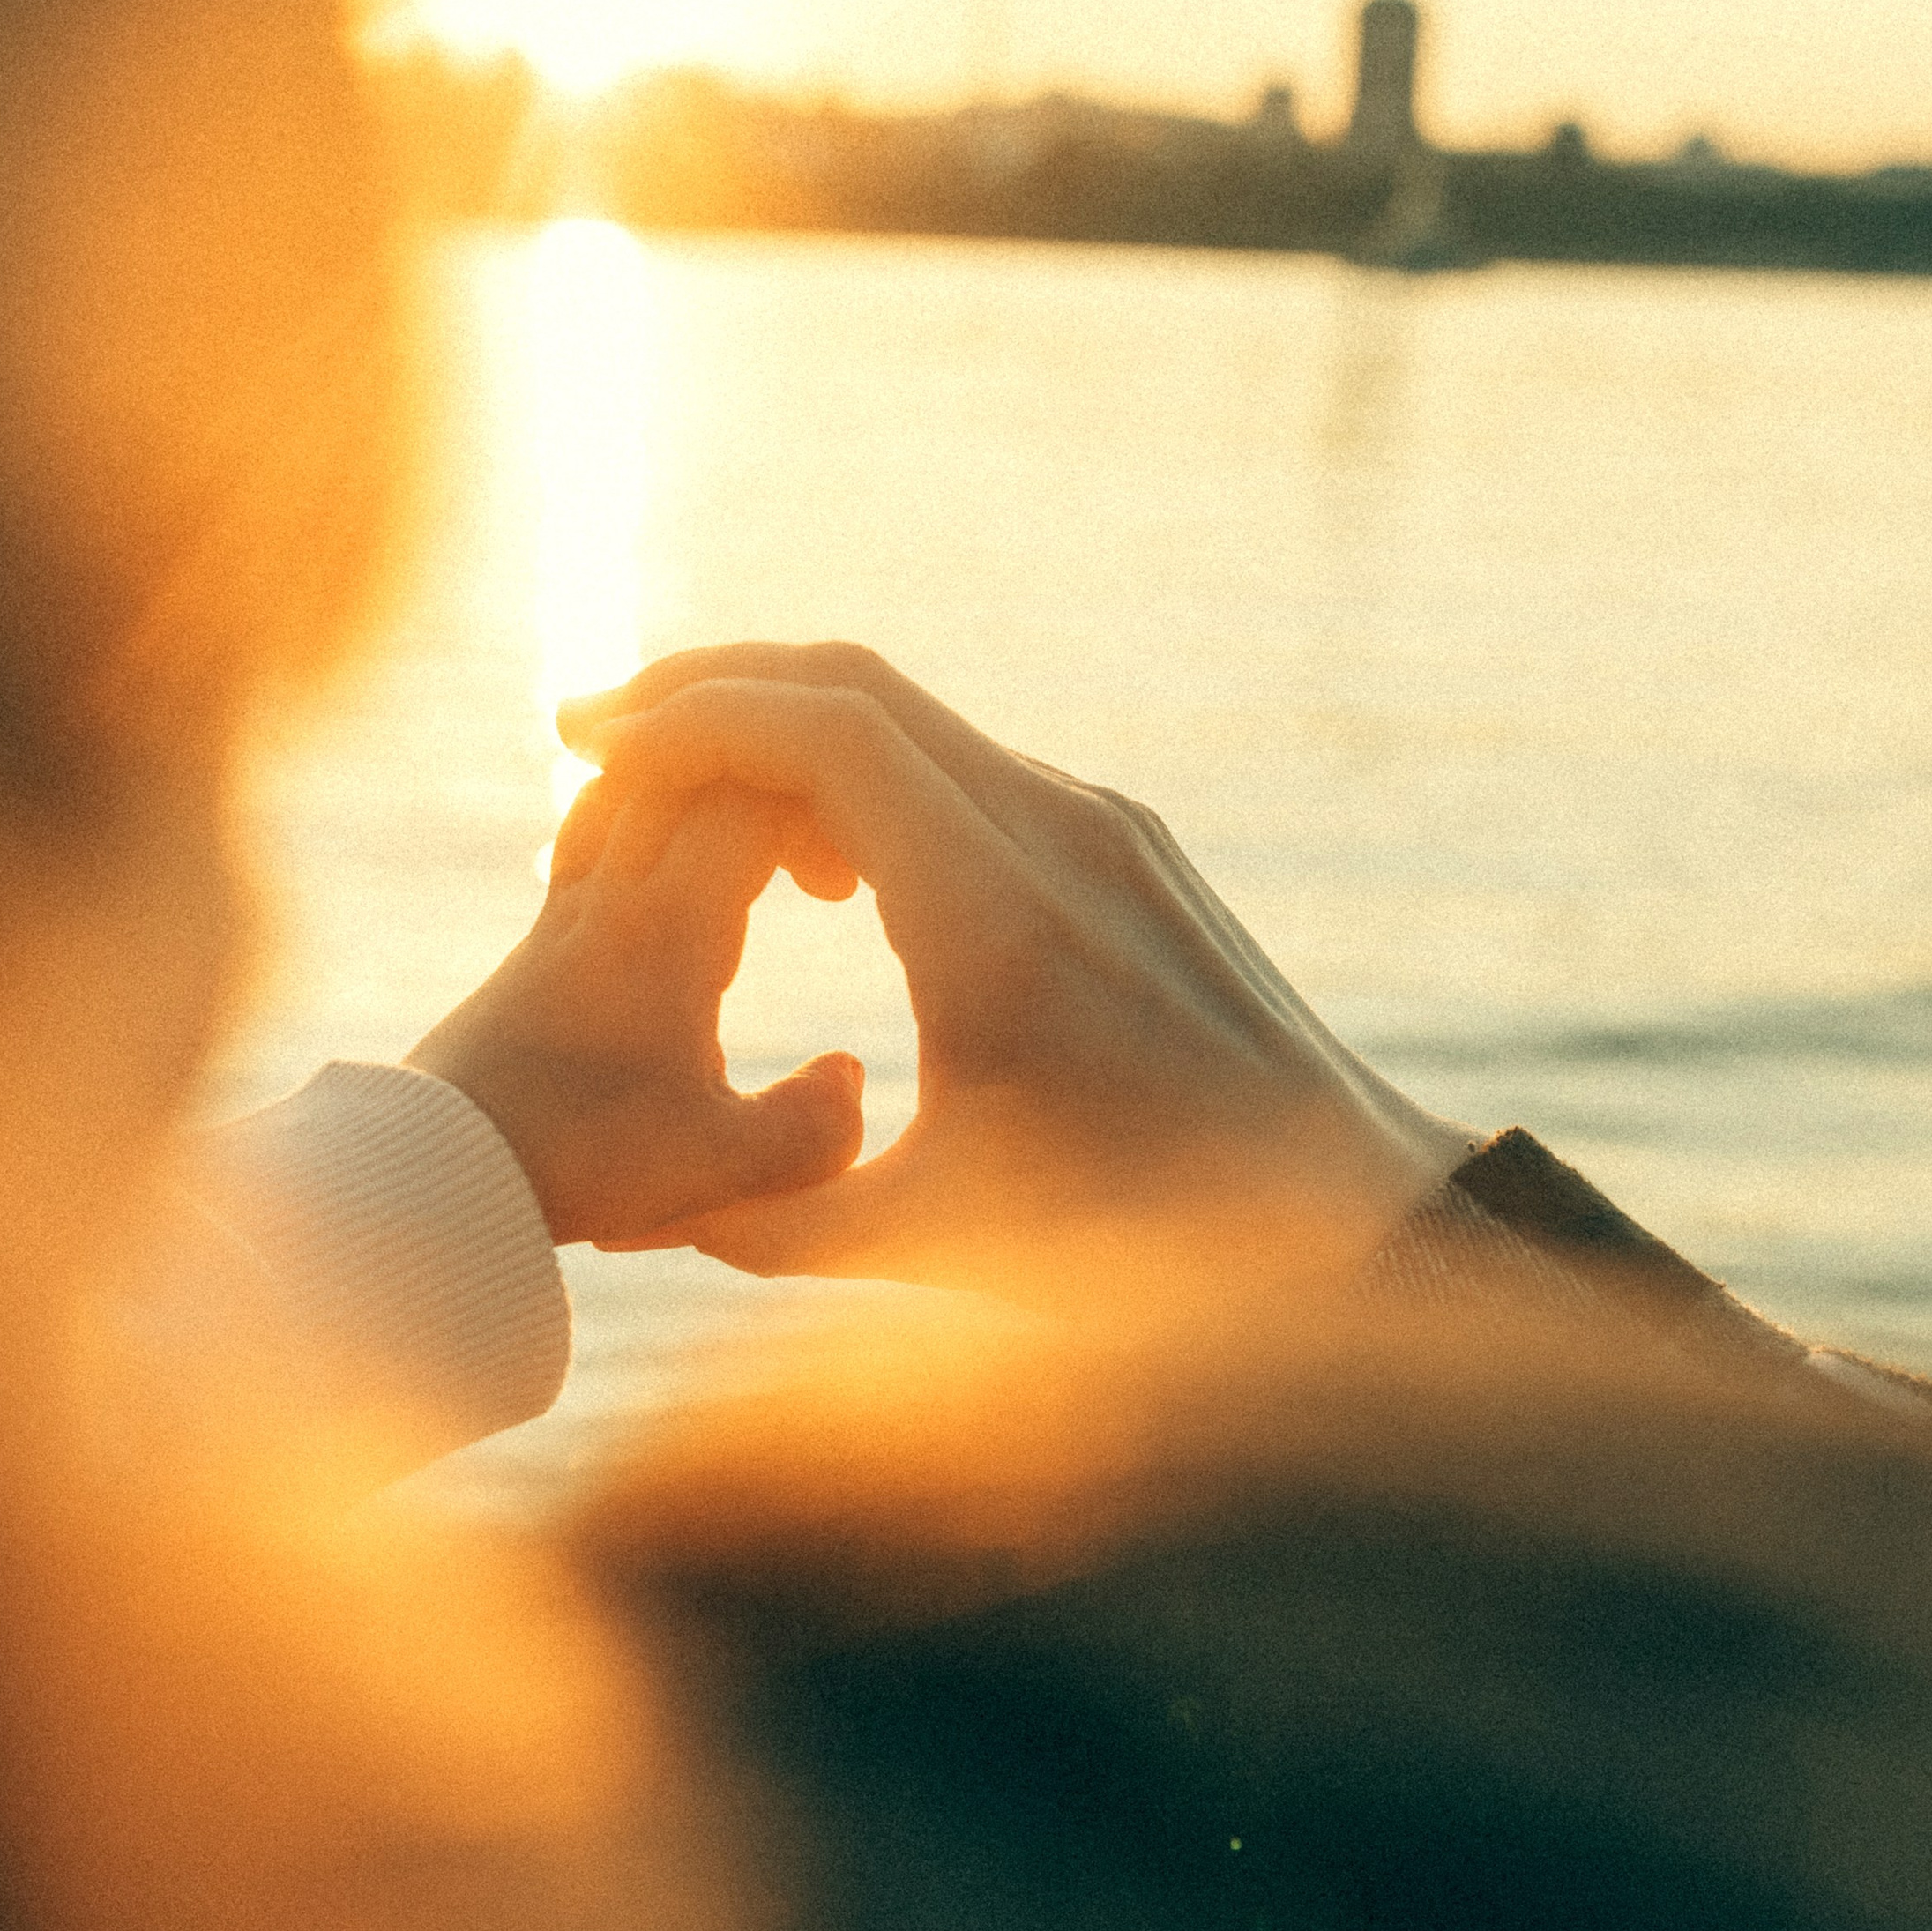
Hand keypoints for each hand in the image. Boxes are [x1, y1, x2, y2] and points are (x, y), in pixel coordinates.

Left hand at [407, 783, 864, 1249]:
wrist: (433, 1173)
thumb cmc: (578, 1167)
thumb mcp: (721, 1170)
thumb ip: (813, 1130)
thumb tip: (853, 1072)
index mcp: (668, 928)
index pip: (749, 796)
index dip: (820, 795)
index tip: (862, 847)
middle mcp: (610, 894)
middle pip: (684, 762)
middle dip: (760, 762)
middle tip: (820, 806)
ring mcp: (563, 912)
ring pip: (627, 784)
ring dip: (692, 774)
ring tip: (747, 787)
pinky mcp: (536, 944)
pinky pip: (593, 833)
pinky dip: (645, 815)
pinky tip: (669, 849)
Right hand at [556, 644, 1475, 1302]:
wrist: (1351, 1212)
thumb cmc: (1149, 1244)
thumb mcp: (938, 1248)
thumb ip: (778, 1222)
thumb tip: (650, 1207)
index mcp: (997, 915)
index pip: (818, 732)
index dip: (683, 717)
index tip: (580, 745)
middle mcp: (1060, 834)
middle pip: (853, 682)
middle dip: (709, 691)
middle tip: (599, 741)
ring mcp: (1108, 828)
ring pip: (916, 721)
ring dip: (793, 738)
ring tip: (702, 820)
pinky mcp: (1134, 848)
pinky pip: (974, 769)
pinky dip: (874, 783)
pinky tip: (826, 873)